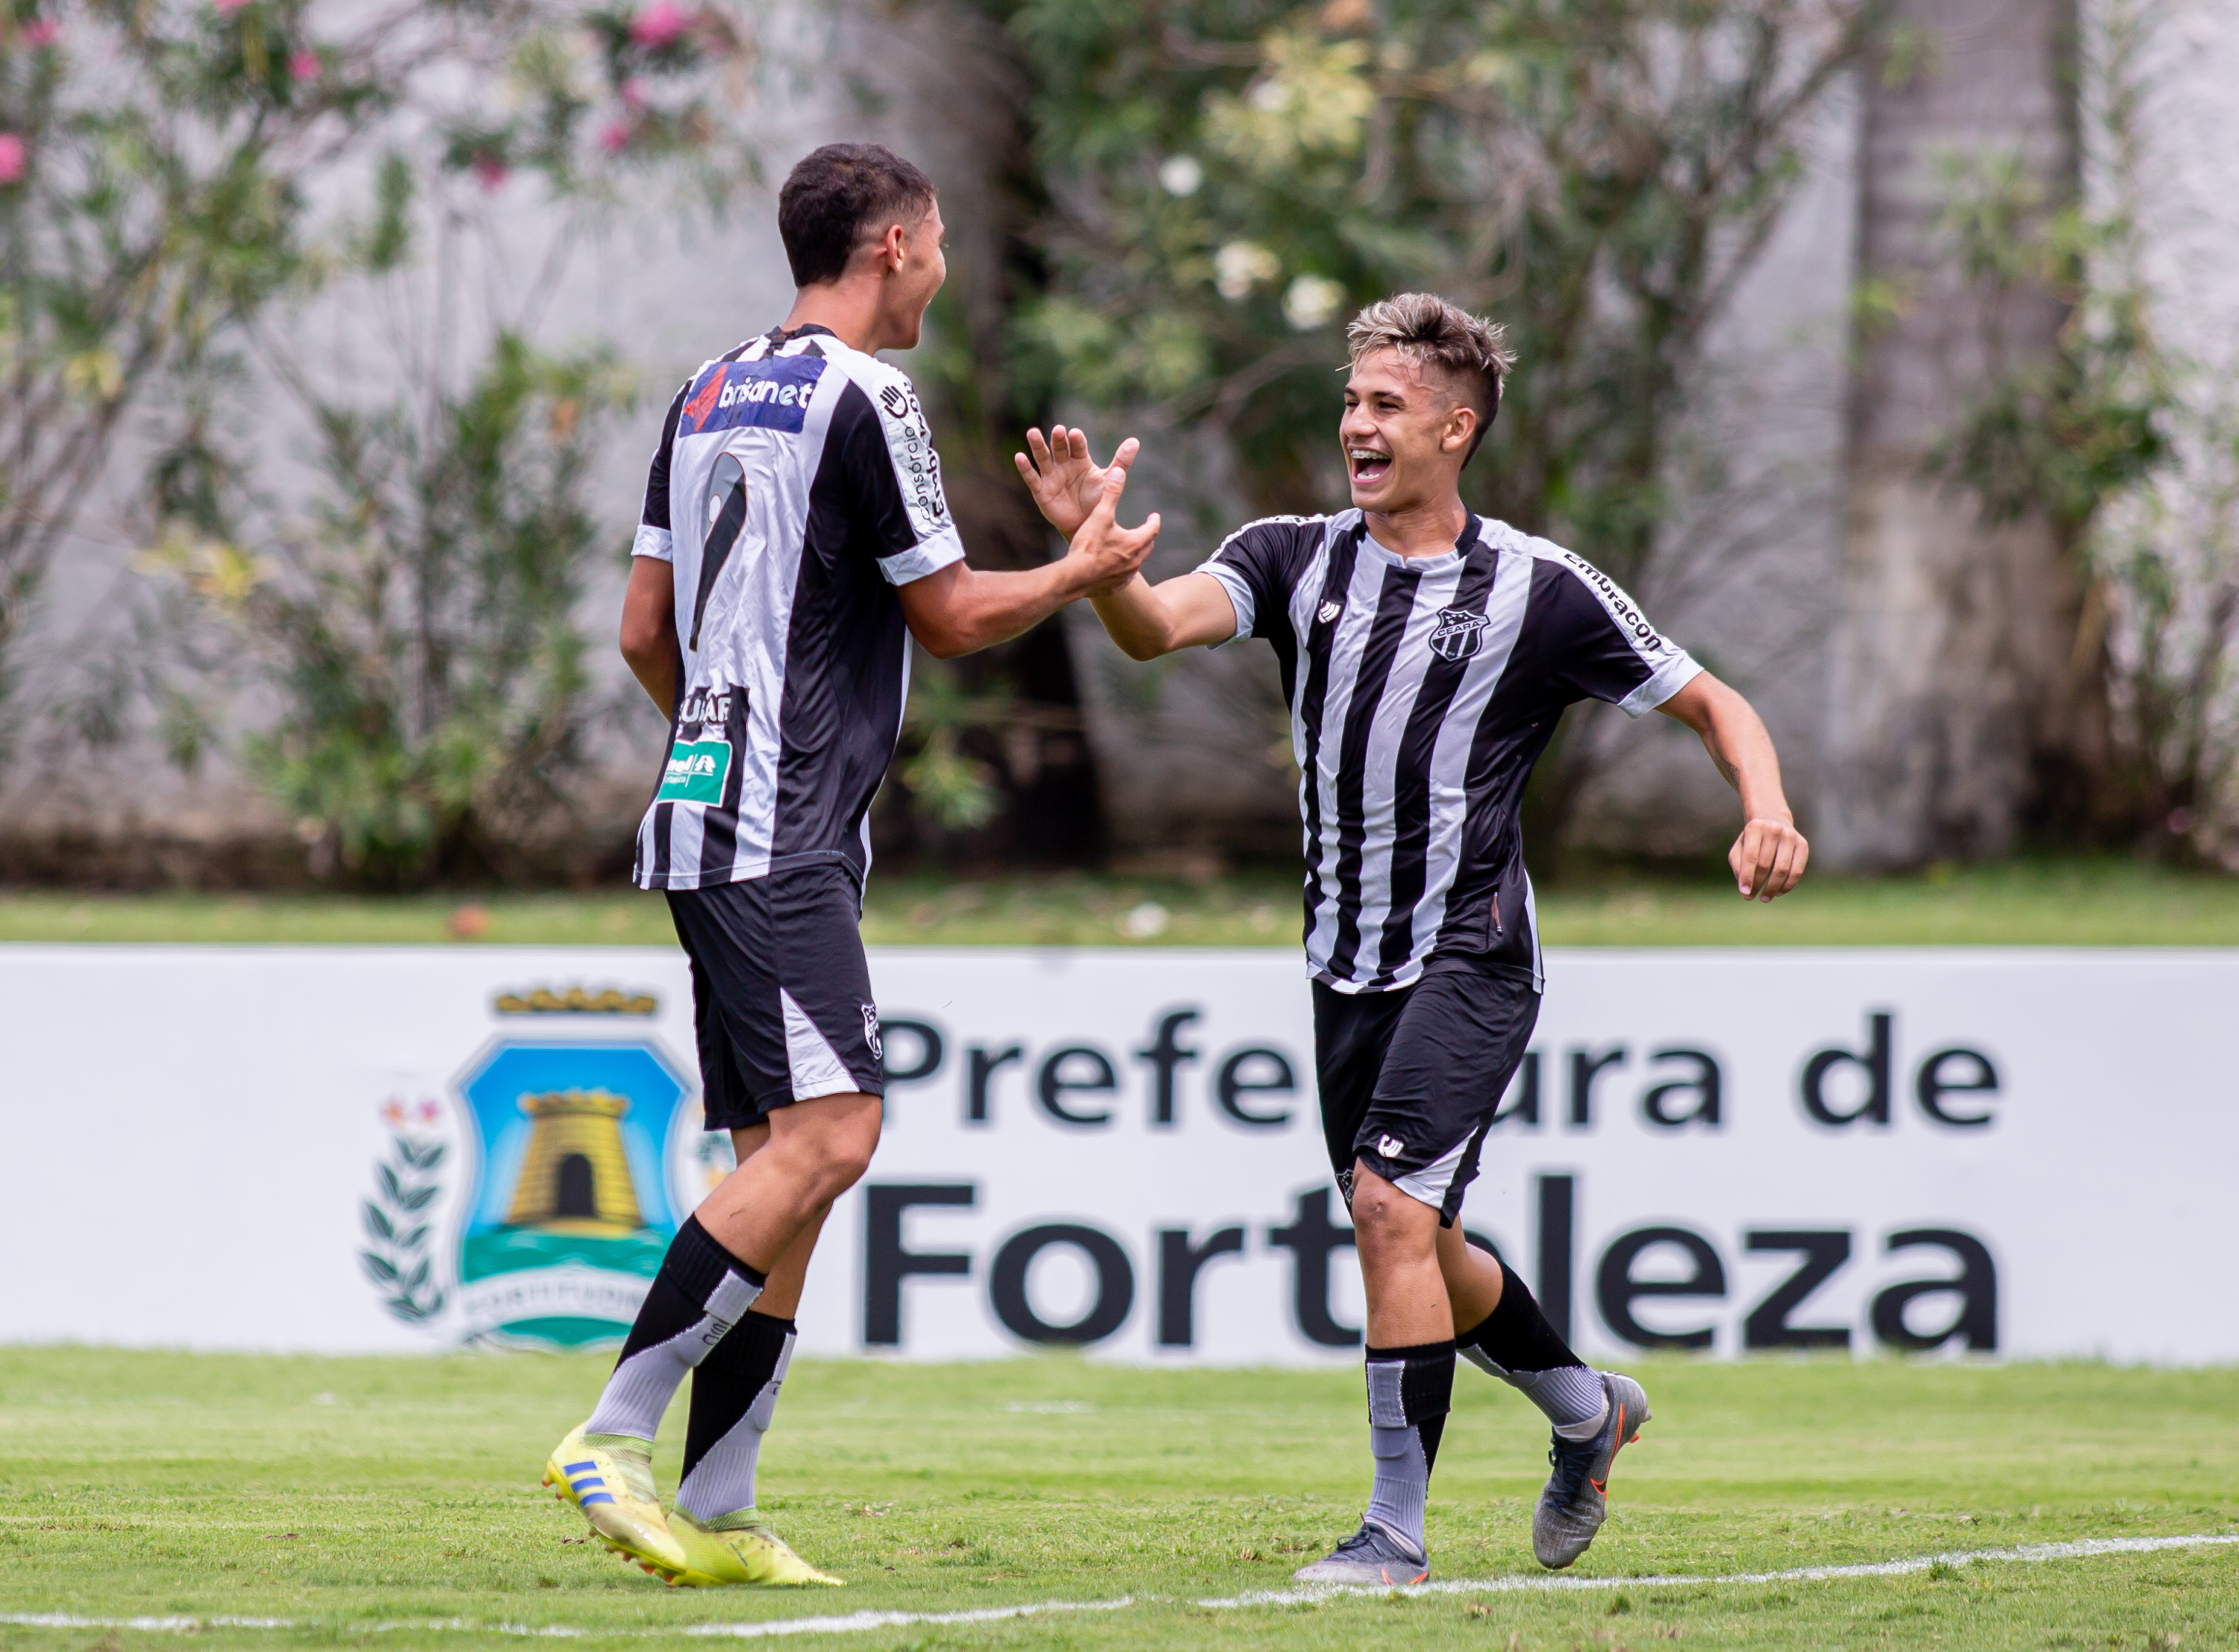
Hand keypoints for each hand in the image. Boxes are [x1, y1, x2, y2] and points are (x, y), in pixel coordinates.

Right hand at [1015, 425, 1139, 538]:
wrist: (1085, 525)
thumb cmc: (1097, 500)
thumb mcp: (1109, 480)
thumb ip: (1121, 462)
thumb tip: (1135, 441)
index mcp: (1081, 460)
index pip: (1078, 447)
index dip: (1076, 441)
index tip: (1075, 434)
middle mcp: (1064, 464)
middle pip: (1059, 448)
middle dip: (1058, 440)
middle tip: (1058, 431)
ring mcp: (1051, 476)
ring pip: (1043, 458)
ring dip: (1038, 445)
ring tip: (1033, 433)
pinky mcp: (1041, 490)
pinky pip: (1032, 478)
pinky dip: (1025, 468)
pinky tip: (1019, 456)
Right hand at [1062, 455, 1158, 593]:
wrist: (1074, 577)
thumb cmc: (1087, 546)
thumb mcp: (1100, 515)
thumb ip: (1110, 493)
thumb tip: (1119, 471)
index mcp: (1135, 542)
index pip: (1152, 529)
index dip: (1153, 521)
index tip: (1154, 516)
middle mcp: (1134, 561)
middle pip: (1148, 548)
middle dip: (1147, 538)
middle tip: (1146, 531)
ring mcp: (1125, 577)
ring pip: (1137, 564)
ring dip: (1136, 555)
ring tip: (1131, 550)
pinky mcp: (1114, 587)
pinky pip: (1124, 579)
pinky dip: (1123, 571)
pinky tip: (1116, 570)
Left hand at [1730, 815, 1807, 900]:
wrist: (1772, 819)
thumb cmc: (1752, 839)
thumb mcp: (1739, 847)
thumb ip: (1738, 865)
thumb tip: (1745, 888)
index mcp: (1755, 827)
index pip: (1750, 857)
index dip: (1747, 877)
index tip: (1744, 893)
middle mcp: (1774, 829)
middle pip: (1765, 865)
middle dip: (1757, 884)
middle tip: (1751, 897)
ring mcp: (1790, 836)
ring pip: (1782, 869)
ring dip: (1772, 888)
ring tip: (1764, 898)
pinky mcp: (1803, 844)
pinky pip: (1797, 870)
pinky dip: (1788, 885)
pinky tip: (1779, 893)